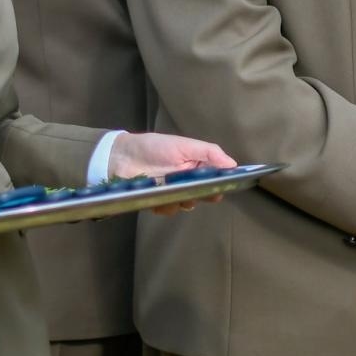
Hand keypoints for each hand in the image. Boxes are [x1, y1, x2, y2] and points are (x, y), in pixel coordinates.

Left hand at [108, 132, 236, 214]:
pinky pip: (168, 210)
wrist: (122, 156)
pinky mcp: (158, 201)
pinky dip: (165, 207)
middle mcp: (186, 179)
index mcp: (195, 164)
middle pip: (201, 194)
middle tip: (194, 193)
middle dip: (200, 196)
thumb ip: (209, 153)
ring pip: (185, 204)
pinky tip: (158, 199)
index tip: (220, 190)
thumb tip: (233, 164)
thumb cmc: (155, 147)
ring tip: (171, 193)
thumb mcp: (184, 145)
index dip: (219, 185)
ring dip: (181, 201)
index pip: (213, 177)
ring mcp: (172, 191)